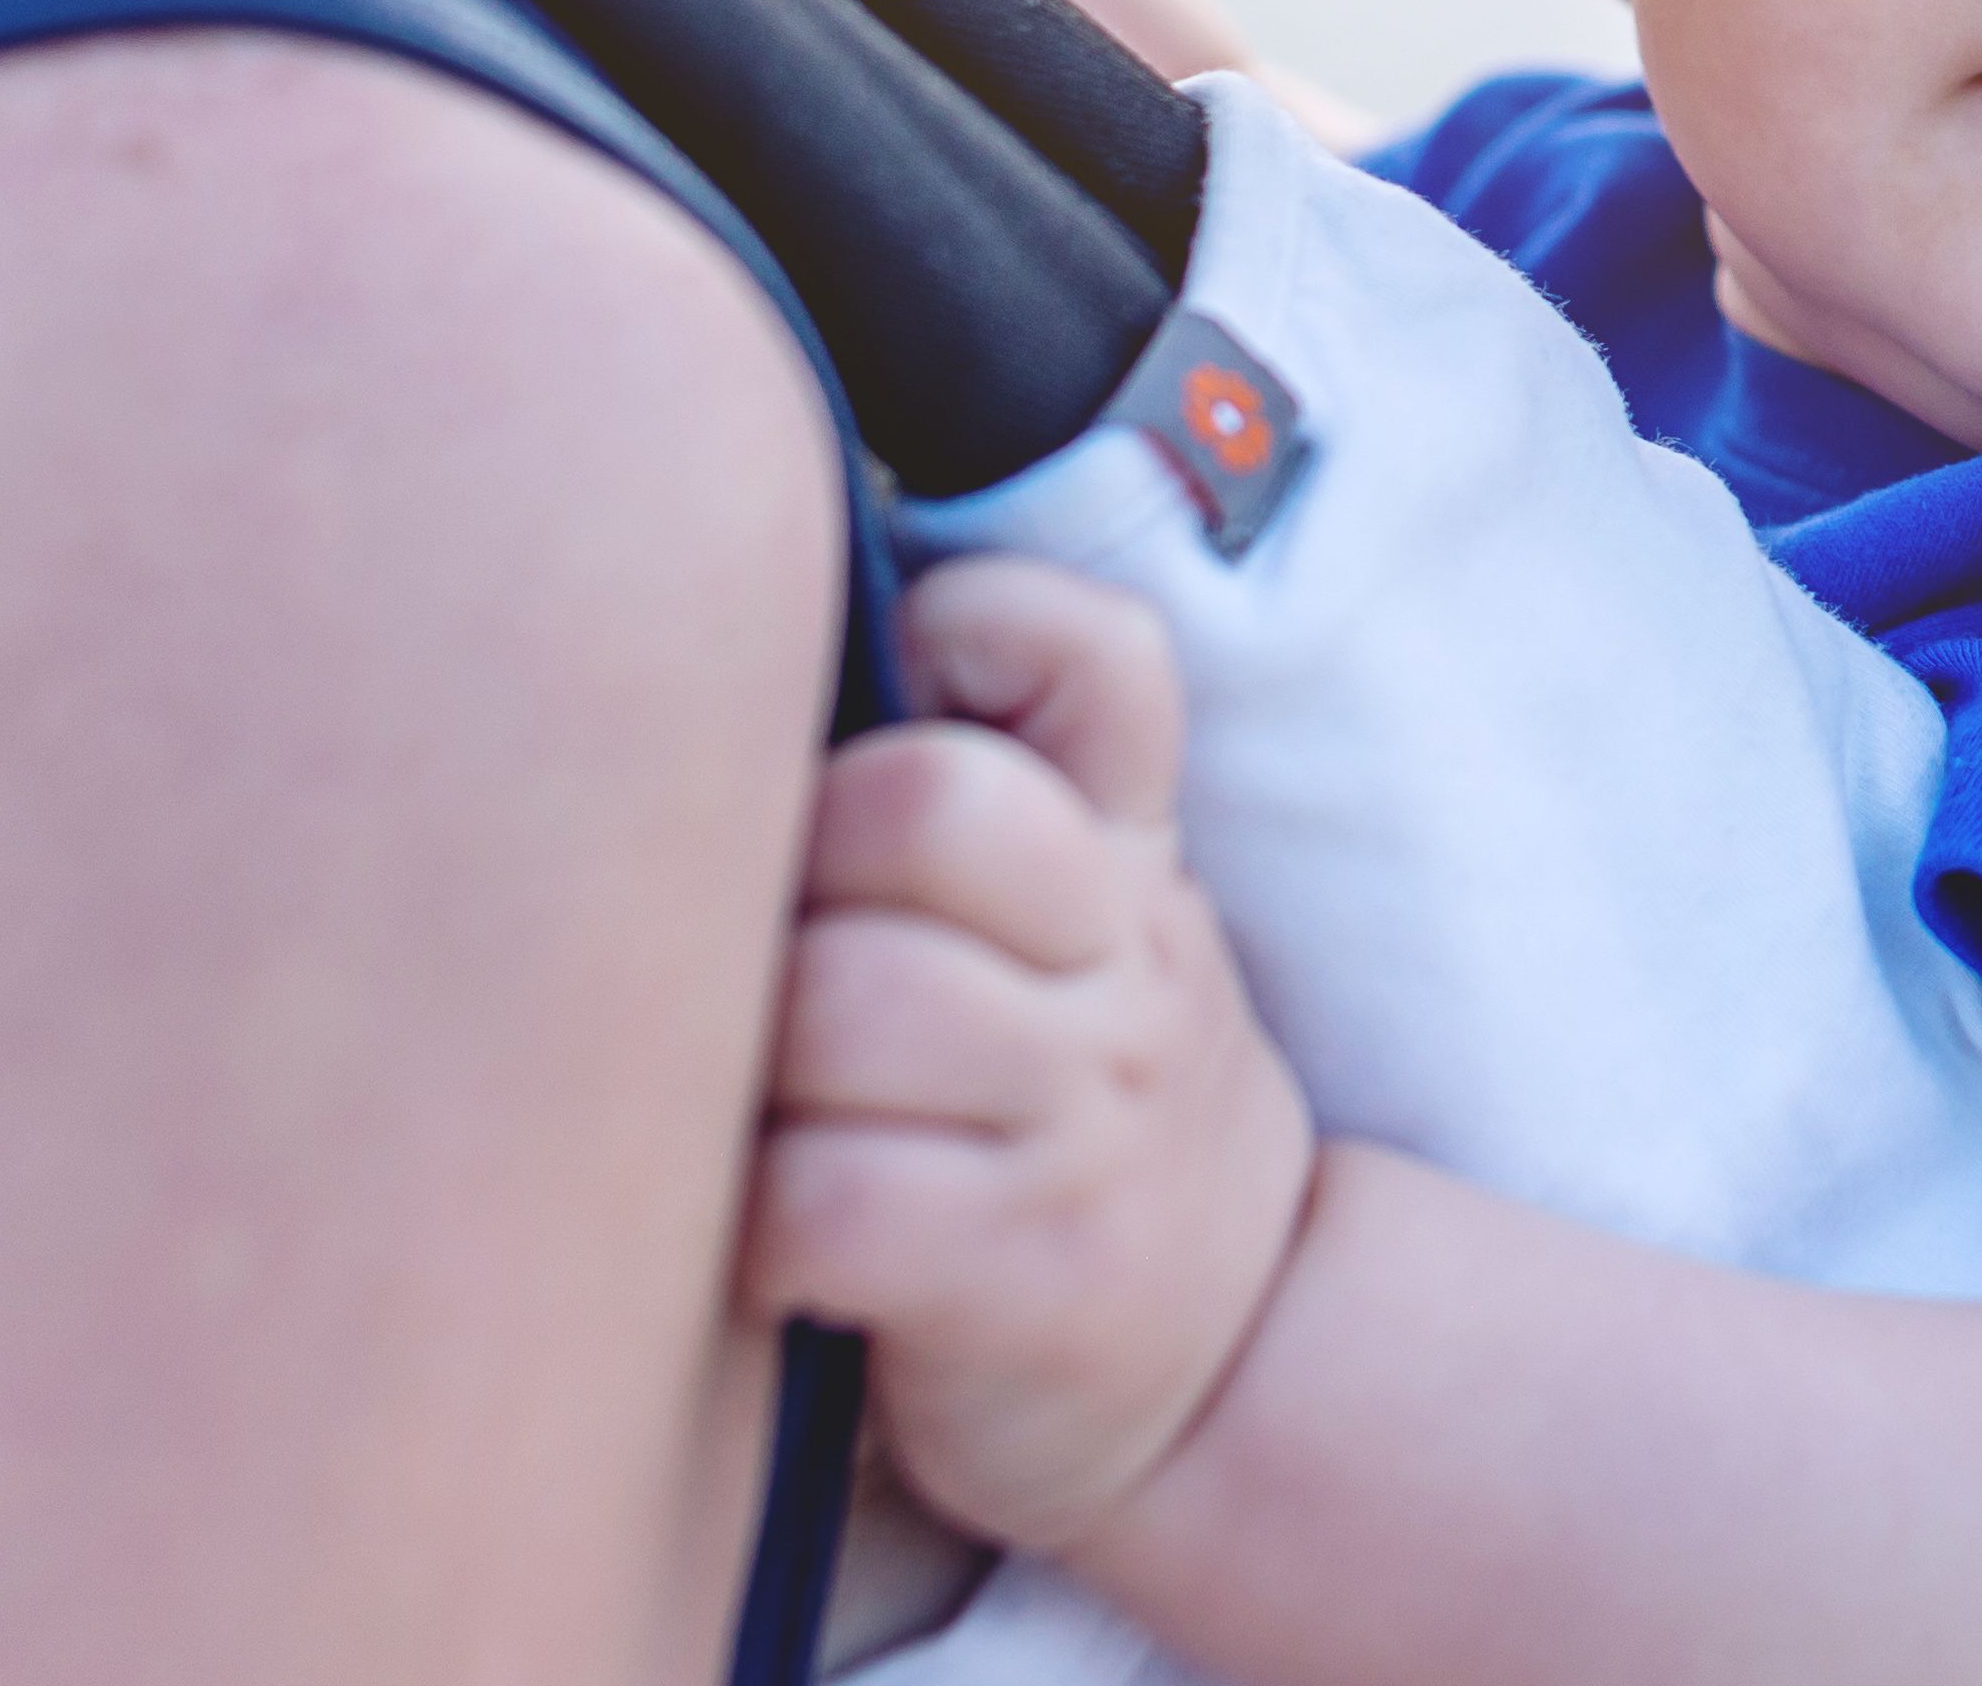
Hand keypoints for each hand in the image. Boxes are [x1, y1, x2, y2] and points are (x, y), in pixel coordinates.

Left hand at [745, 556, 1321, 1554]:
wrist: (1235, 1354)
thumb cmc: (1074, 1113)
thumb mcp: (1088, 937)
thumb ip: (979, 803)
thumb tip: (751, 665)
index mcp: (1129, 862)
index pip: (1099, 661)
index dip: (978, 626)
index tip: (892, 693)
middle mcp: (1132, 968)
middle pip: (927, 808)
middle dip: (792, 862)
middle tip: (756, 956)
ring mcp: (1092, 1123)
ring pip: (850, 1003)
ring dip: (749, 1067)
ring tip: (747, 1118)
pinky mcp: (1029, 1274)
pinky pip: (825, 1199)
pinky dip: (756, 1225)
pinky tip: (766, 1245)